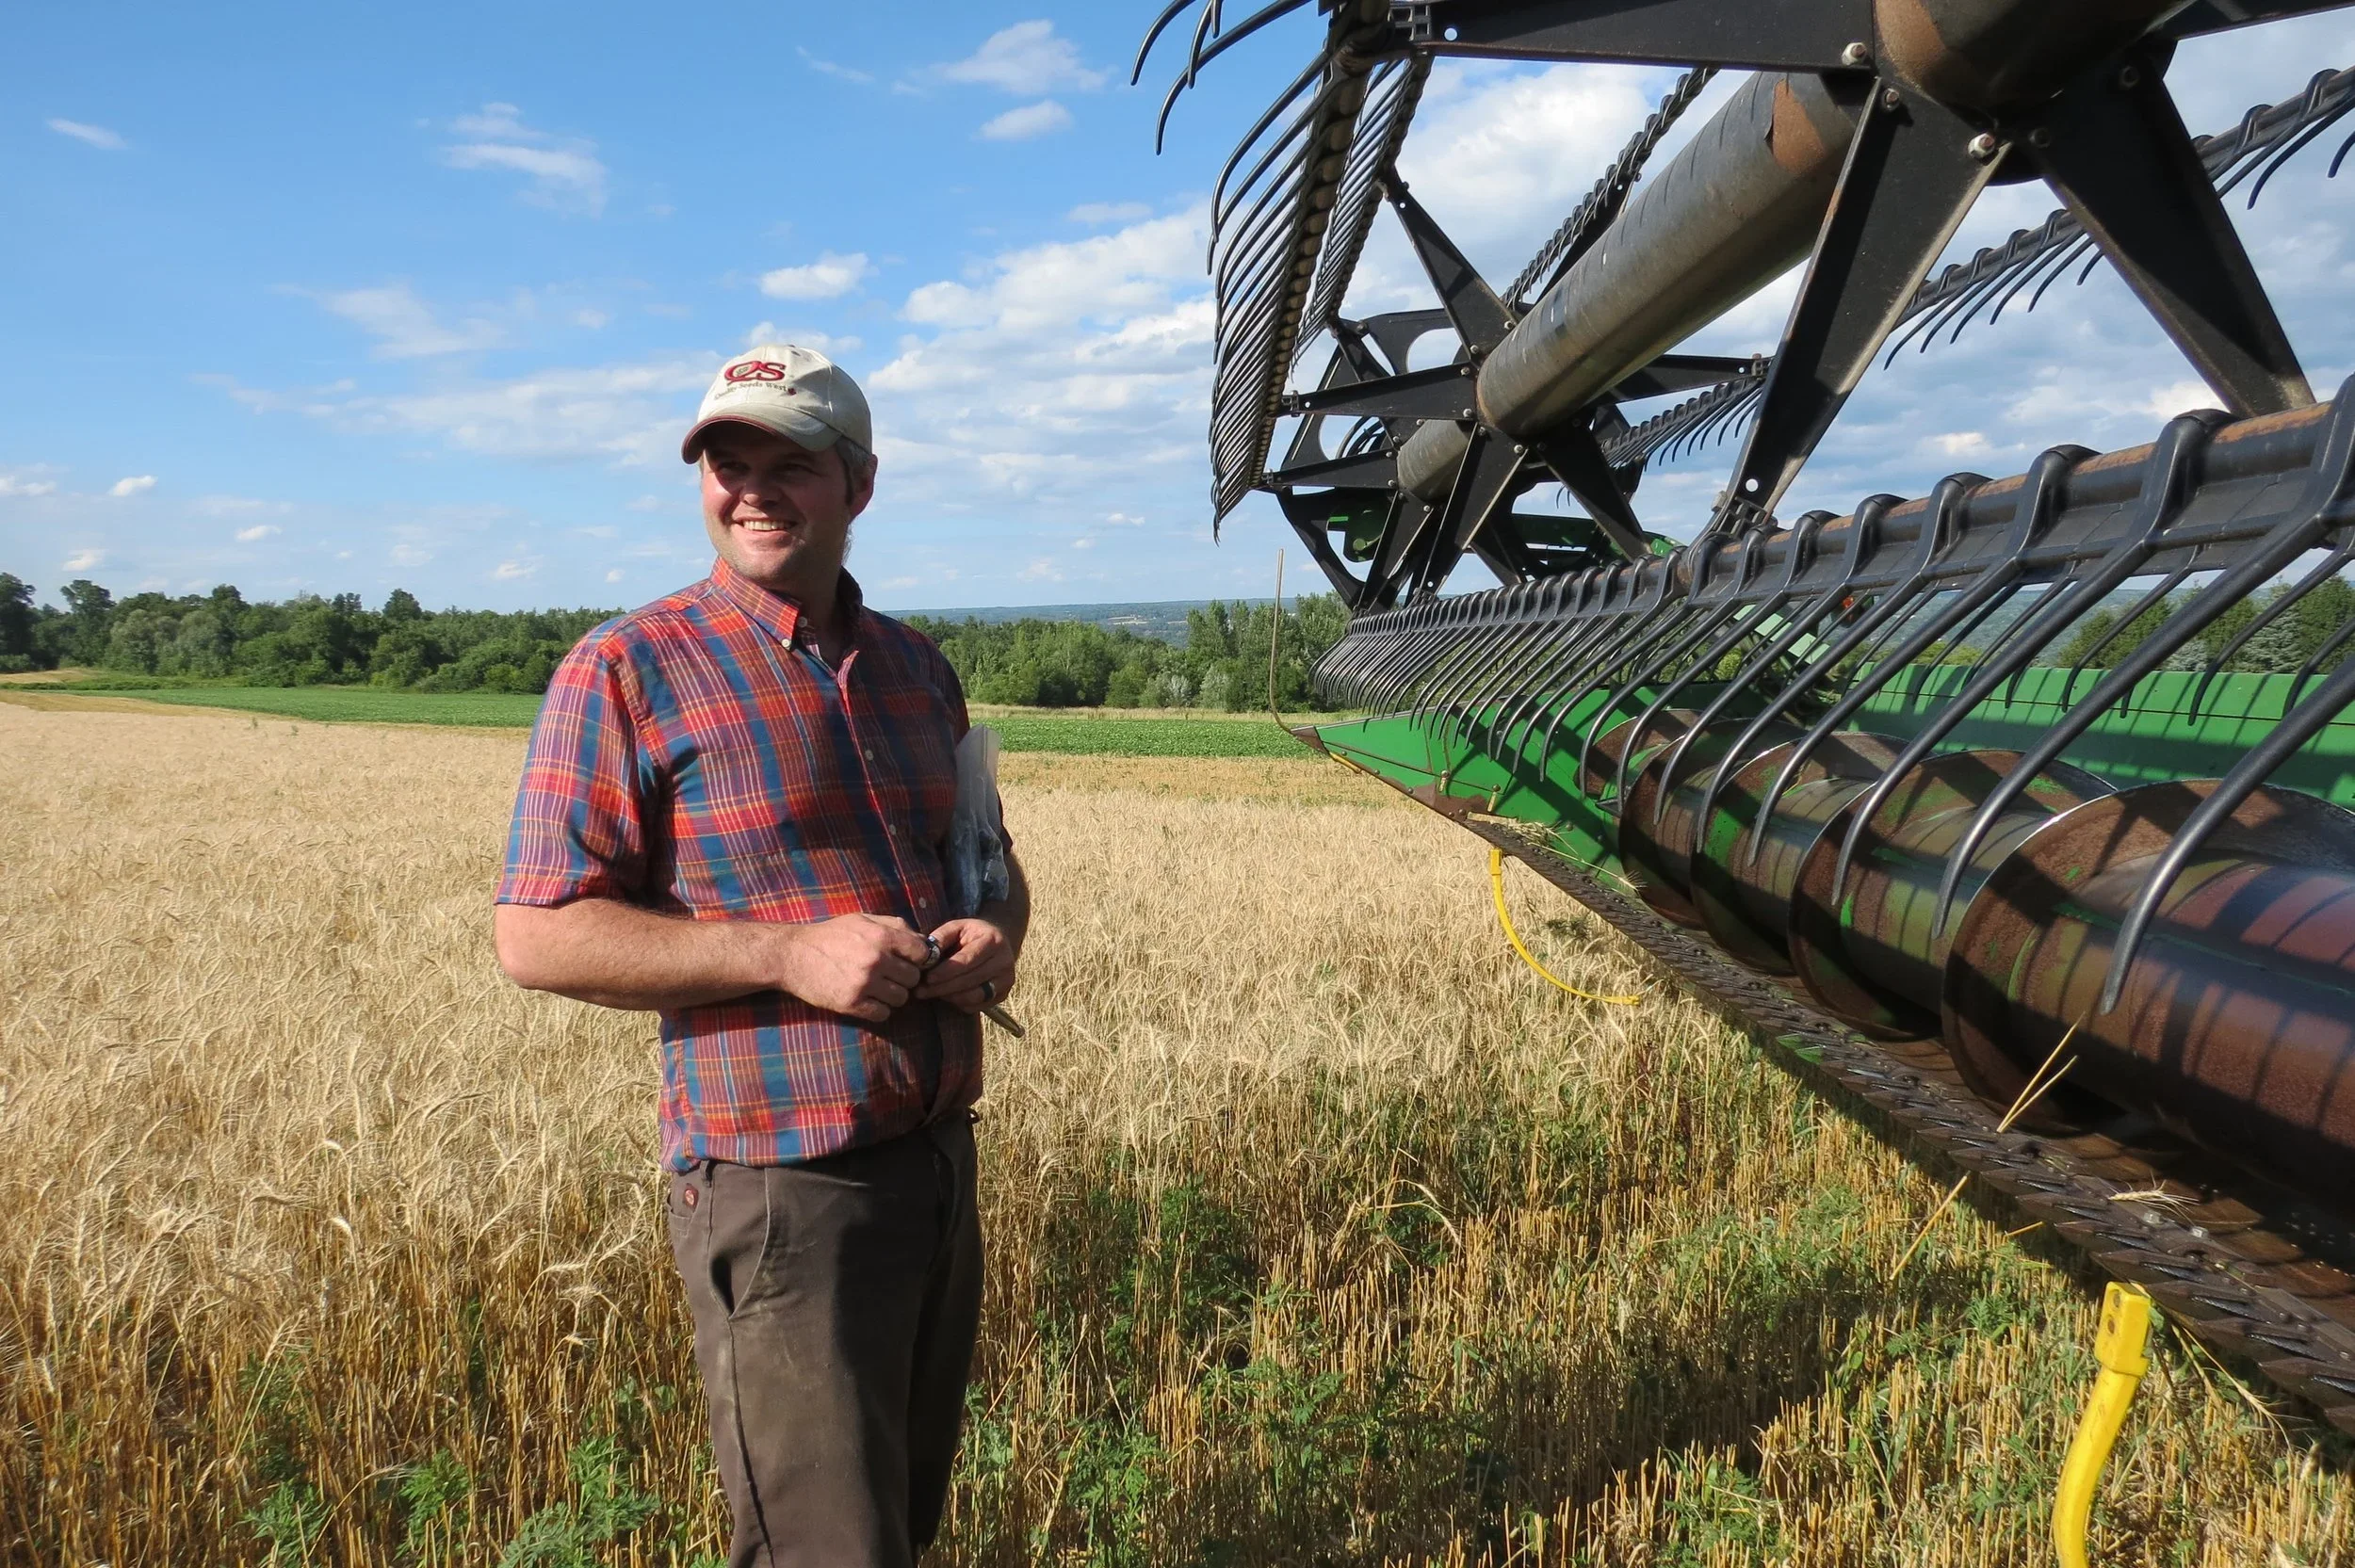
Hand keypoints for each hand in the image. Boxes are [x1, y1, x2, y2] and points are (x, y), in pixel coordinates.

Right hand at [774, 913, 931, 1023]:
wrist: (792, 955)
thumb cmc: (829, 935)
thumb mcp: (861, 919)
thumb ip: (893, 925)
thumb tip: (923, 940)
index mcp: (881, 936)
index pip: (923, 953)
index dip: (919, 958)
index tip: (908, 960)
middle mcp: (876, 960)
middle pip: (914, 978)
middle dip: (905, 978)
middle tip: (890, 975)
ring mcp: (864, 984)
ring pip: (901, 998)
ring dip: (893, 995)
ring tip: (877, 988)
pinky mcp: (851, 1004)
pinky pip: (883, 1014)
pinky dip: (878, 1009)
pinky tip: (867, 1000)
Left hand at [914, 916, 1018, 1013]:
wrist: (999, 943)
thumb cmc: (972, 935)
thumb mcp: (957, 927)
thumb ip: (941, 937)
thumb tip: (926, 955)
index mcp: (993, 941)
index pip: (967, 961)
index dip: (946, 972)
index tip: (927, 978)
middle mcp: (1004, 961)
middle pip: (970, 980)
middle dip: (942, 988)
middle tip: (920, 991)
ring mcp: (1006, 980)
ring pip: (974, 996)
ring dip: (949, 997)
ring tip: (931, 993)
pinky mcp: (1004, 994)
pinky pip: (978, 1006)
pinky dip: (959, 1003)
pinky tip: (947, 996)